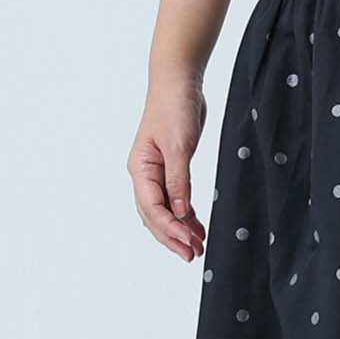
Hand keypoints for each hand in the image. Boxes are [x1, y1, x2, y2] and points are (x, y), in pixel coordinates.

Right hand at [129, 77, 207, 261]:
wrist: (178, 83)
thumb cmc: (174, 108)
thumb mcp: (179, 146)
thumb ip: (179, 181)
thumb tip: (180, 212)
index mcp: (140, 169)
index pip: (152, 208)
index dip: (170, 229)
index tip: (189, 243)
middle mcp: (144, 174)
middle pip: (155, 215)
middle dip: (172, 237)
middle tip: (193, 255)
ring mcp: (156, 173)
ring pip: (165, 211)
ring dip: (180, 229)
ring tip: (198, 246)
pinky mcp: (171, 168)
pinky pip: (175, 199)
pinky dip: (186, 214)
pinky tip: (197, 227)